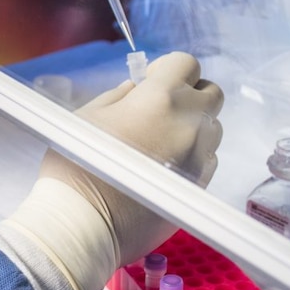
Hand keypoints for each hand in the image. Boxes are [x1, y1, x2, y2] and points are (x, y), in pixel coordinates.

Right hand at [43, 52, 225, 197]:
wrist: (85, 225)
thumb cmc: (77, 167)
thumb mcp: (88, 117)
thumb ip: (118, 96)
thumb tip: (135, 89)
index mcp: (161, 98)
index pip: (187, 64)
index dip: (168, 68)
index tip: (151, 81)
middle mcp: (190, 124)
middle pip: (212, 94)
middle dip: (190, 94)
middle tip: (161, 108)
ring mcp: (199, 158)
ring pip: (213, 129)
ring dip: (193, 127)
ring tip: (160, 141)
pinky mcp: (200, 187)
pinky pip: (208, 160)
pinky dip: (192, 156)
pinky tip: (163, 167)